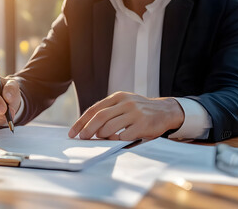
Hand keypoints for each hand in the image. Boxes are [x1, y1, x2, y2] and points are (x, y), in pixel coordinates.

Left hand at [68, 91, 184, 140]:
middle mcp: (126, 103)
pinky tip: (117, 140)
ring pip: (110, 127)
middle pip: (100, 117)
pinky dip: (116, 140)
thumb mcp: (124, 103)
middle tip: (82, 139)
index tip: (72, 132)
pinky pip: (123, 136)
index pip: (94, 109)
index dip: (81, 122)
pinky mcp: (143, 124)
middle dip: (87, 130)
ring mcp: (135, 113)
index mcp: (118, 96)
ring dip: (102, 136)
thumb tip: (87, 126)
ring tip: (102, 139)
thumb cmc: (140, 110)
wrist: (165, 111)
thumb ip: (109, 110)